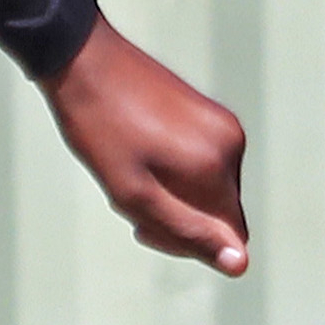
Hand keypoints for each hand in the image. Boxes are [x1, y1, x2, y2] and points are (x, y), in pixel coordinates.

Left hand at [45, 18, 251, 274]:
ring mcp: (222, 124)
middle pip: (219, 213)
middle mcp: (232, 144)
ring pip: (207, 189)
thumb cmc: (98, 129)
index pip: (230, 236)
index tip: (142, 225)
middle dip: (174, 219)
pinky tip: (135, 156)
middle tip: (124, 199)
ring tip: (126, 172)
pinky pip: (201, 164)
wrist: (82, 59)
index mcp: (217, 166)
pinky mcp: (208, 113)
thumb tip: (241, 265)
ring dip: (169, 196)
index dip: (189, 244)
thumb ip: (186, 231)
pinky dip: (171, 173)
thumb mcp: (133, 193)